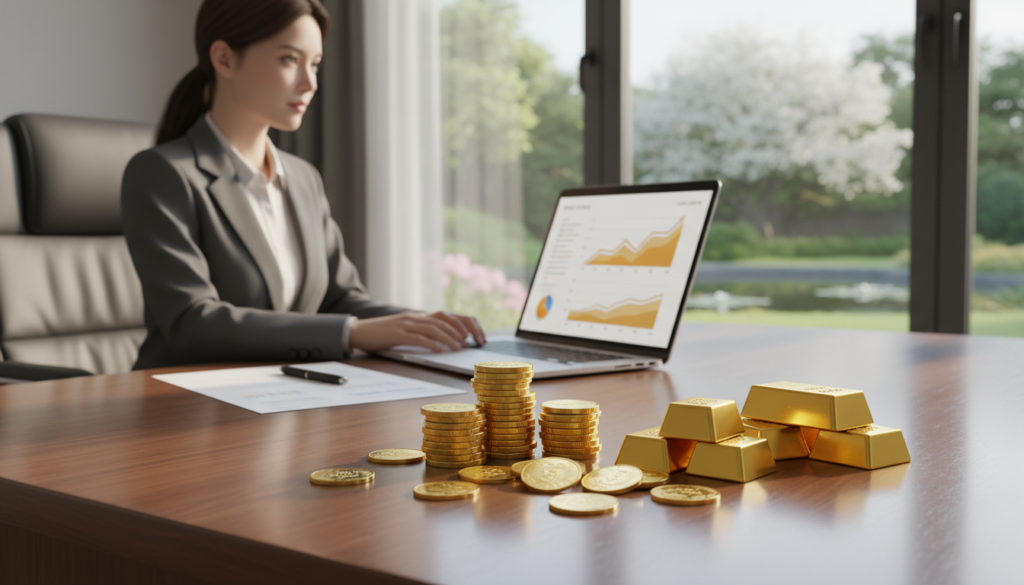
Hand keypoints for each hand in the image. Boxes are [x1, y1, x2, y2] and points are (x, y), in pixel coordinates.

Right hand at [349, 311, 486, 352]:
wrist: (358, 331)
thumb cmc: (382, 334)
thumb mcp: (405, 330)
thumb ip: (422, 333)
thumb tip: (444, 343)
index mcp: (419, 315)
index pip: (448, 315)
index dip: (464, 323)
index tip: (477, 335)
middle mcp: (415, 317)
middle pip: (446, 318)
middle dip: (463, 329)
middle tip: (475, 342)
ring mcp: (406, 324)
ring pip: (434, 328)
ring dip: (450, 337)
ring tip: (461, 347)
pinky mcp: (397, 334)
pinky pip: (419, 338)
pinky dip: (432, 344)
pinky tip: (441, 351)